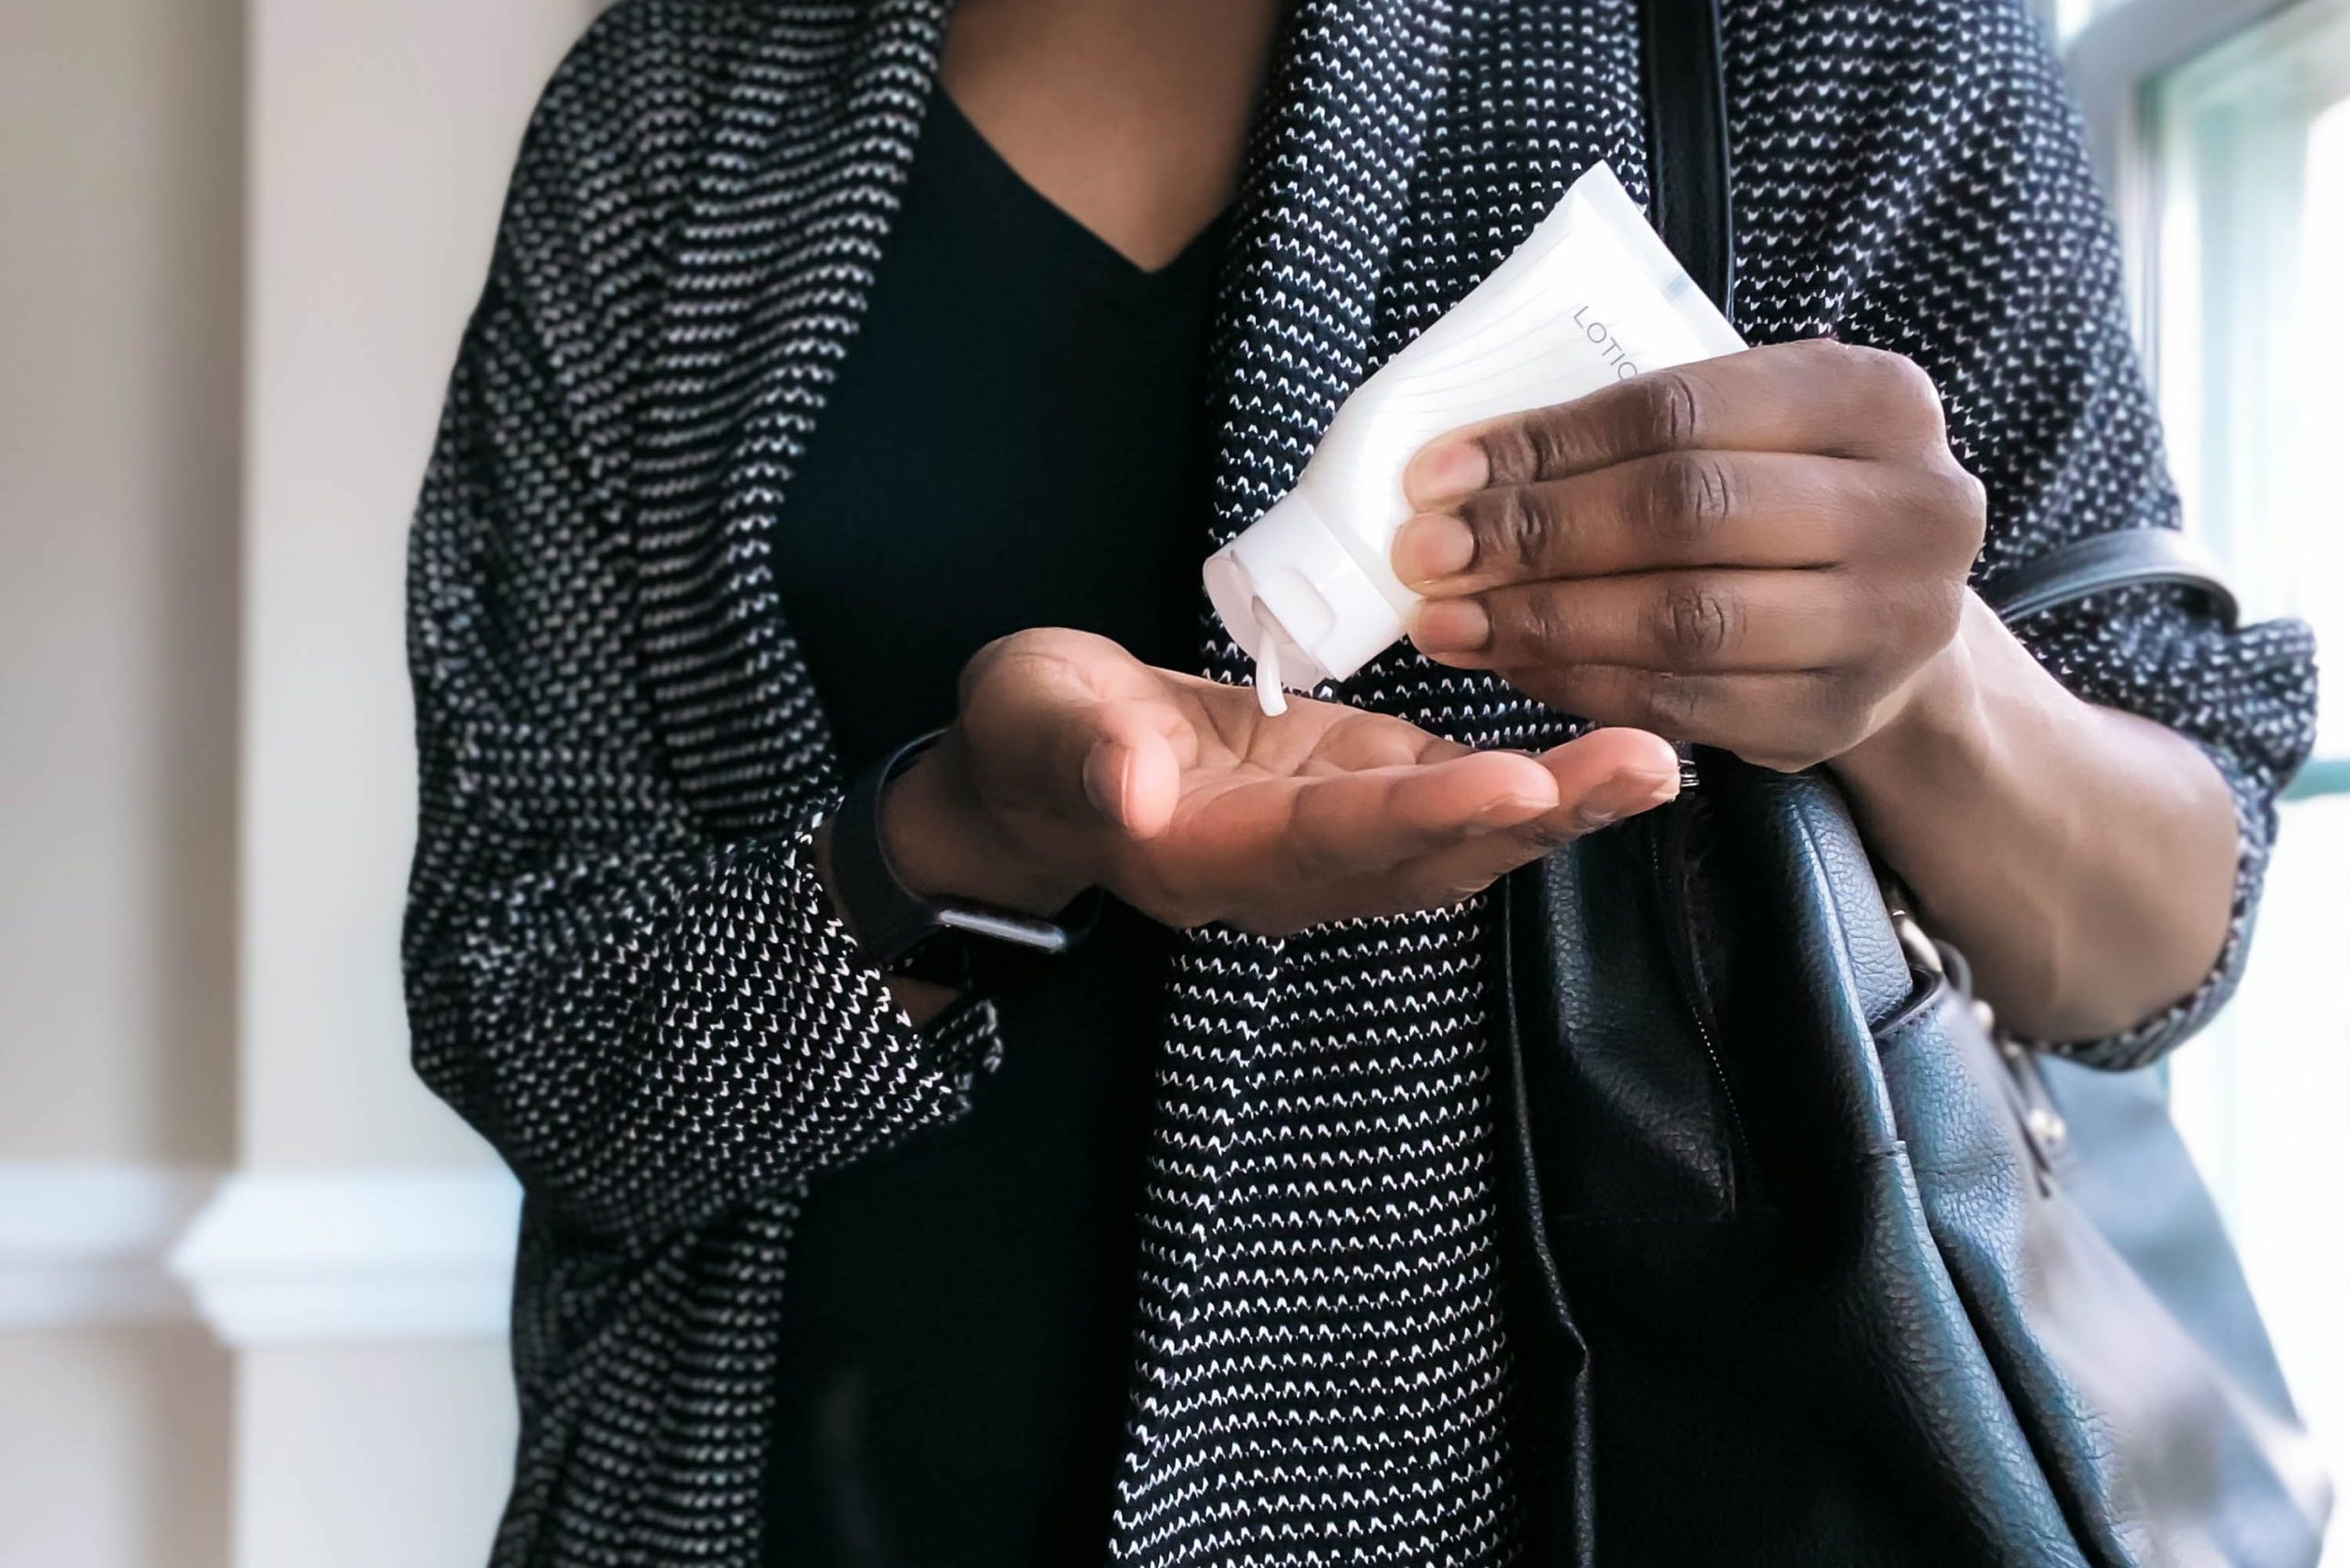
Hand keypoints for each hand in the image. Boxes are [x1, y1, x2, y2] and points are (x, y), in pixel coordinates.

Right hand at [879, 628, 1679, 937]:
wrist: (1042, 775)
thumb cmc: (1030, 737)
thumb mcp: (1028, 721)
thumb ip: (1078, 753)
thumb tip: (1132, 793)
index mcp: (1210, 853)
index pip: (1330, 839)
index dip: (1421, 814)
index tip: (1513, 781)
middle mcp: (1289, 872)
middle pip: (1427, 858)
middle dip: (1538, 817)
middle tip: (1645, 768)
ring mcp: (1333, 844)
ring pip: (1459, 843)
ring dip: (1559, 809)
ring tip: (1655, 763)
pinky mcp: (1358, 800)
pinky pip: (1457, 804)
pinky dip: (1536, 786)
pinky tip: (1611, 755)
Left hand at [1391, 339, 1987, 772]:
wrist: (1891, 618)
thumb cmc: (1785, 500)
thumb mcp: (1749, 429)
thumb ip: (1635, 434)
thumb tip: (1458, 470)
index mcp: (1876, 399)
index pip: (1679, 410)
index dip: (1547, 444)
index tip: (1438, 474)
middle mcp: (1911, 507)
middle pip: (1684, 512)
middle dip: (1535, 534)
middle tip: (1429, 553)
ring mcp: (1887, 623)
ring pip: (1681, 621)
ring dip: (1542, 621)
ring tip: (1448, 619)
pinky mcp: (1836, 714)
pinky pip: (1682, 703)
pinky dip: (1581, 684)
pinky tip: (1513, 664)